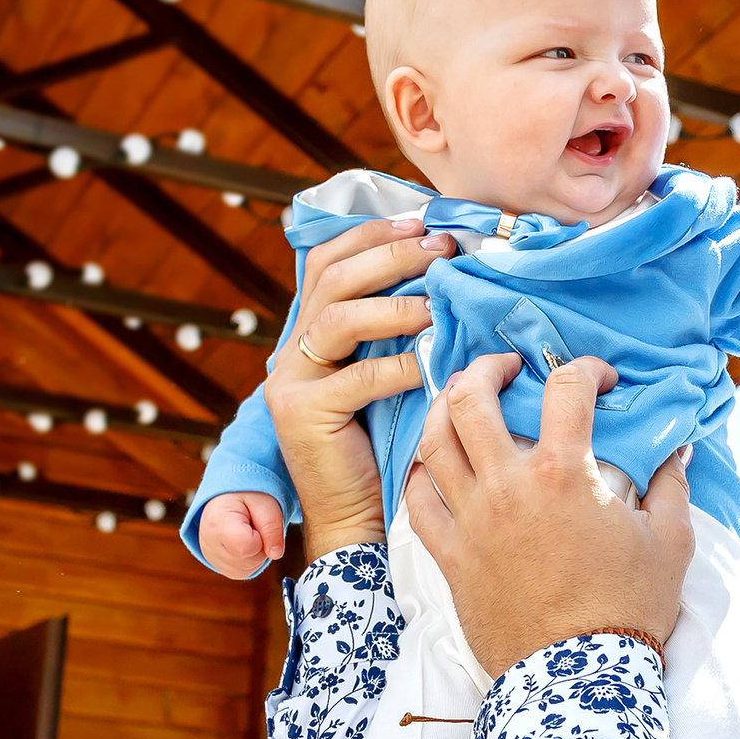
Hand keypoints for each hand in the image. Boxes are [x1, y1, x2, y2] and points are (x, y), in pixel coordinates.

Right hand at [196, 491, 285, 575]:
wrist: (226, 497)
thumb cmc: (245, 496)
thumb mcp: (265, 502)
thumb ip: (273, 526)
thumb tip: (275, 554)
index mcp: (217, 524)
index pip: (247, 548)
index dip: (260, 537)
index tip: (254, 521)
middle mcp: (209, 544)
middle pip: (249, 561)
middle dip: (260, 546)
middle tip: (251, 525)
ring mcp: (211, 557)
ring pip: (247, 569)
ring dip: (256, 553)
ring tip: (247, 532)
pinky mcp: (217, 565)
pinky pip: (243, 572)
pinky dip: (250, 560)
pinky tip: (244, 542)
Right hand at [261, 216, 456, 561]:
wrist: (353, 517)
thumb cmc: (384, 447)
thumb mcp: (391, 378)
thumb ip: (399, 334)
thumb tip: (448, 281)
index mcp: (310, 335)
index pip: (327, 262)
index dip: (371, 234)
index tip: (421, 221)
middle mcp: (292, 352)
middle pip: (332, 279)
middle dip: (390, 255)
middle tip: (440, 250)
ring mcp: (291, 383)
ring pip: (337, 319)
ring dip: (394, 304)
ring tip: (438, 303)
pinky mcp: (302, 415)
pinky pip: (357, 377)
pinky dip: (399, 366)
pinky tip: (431, 363)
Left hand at [405, 353, 692, 678]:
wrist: (579, 676)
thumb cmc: (628, 608)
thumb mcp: (671, 542)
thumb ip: (671, 485)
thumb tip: (677, 448)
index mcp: (566, 474)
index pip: (566, 389)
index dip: (584, 368)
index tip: (598, 378)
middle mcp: (508, 486)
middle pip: (472, 397)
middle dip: (487, 367)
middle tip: (507, 368)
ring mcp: (471, 519)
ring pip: (434, 439)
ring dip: (445, 407)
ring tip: (462, 400)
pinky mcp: (450, 555)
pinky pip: (417, 498)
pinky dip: (422, 471)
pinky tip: (436, 464)